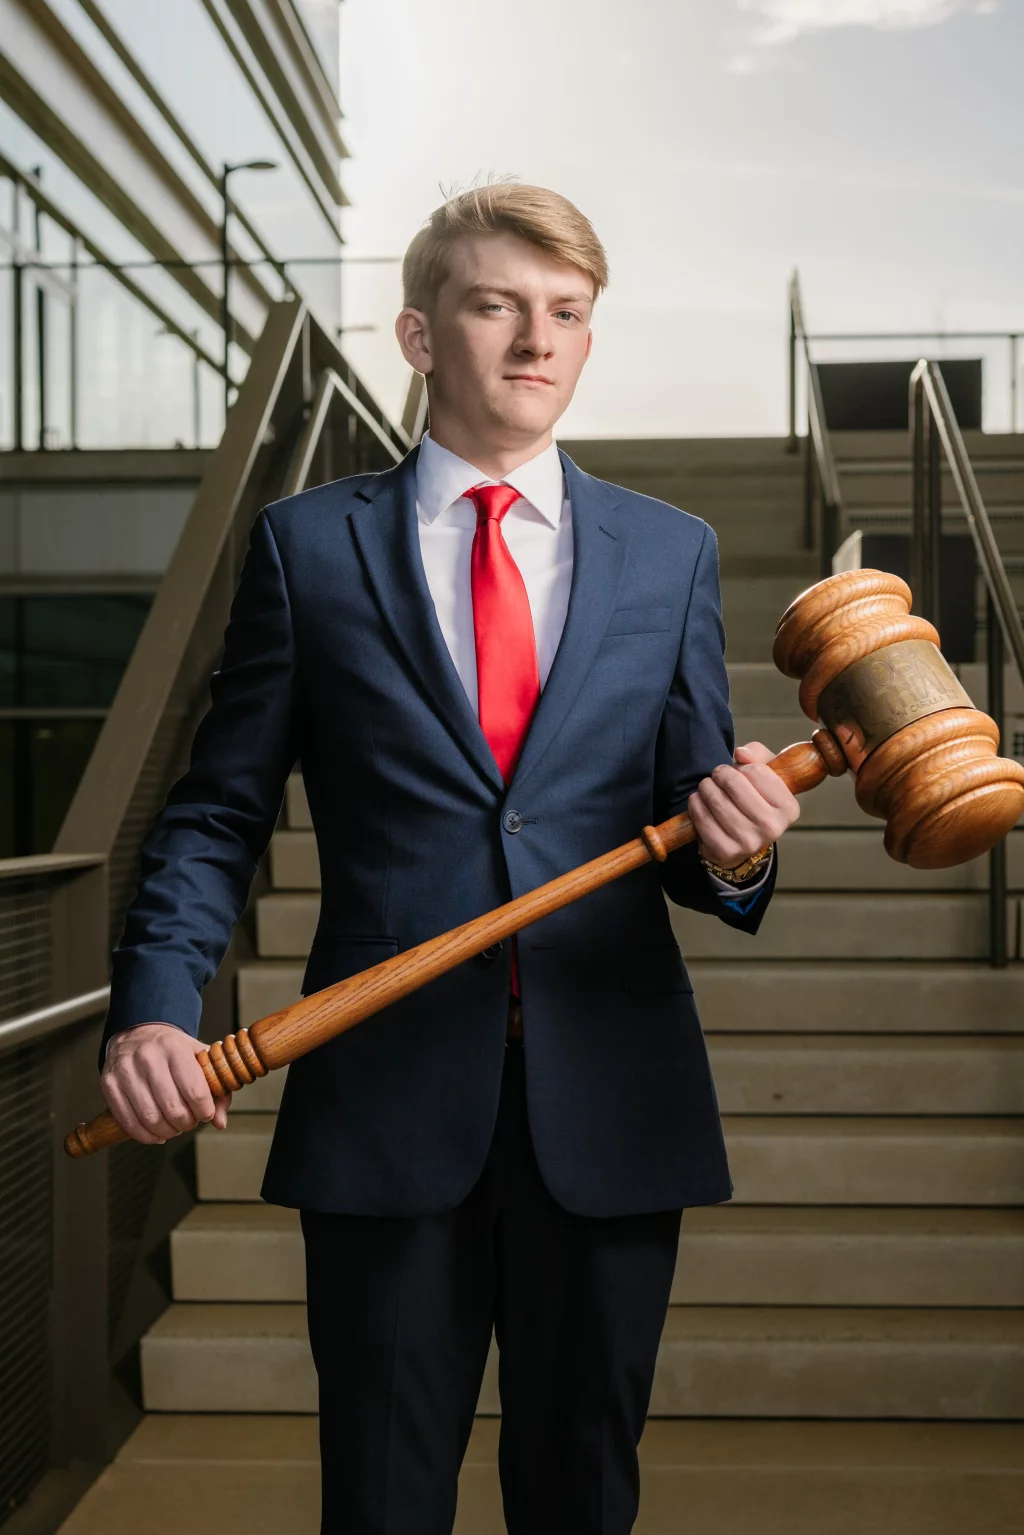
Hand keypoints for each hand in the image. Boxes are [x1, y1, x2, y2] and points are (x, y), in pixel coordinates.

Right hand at [100, 1023, 231, 1144]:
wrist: (138, 1033)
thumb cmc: (173, 1050)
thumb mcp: (200, 1058)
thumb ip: (217, 1089)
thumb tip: (219, 1122)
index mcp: (175, 1048)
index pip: (195, 1090)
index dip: (205, 1111)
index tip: (206, 1113)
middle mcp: (148, 1057)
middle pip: (173, 1109)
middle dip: (186, 1123)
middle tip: (189, 1121)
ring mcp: (125, 1071)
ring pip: (150, 1119)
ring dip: (167, 1132)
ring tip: (173, 1127)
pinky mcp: (109, 1084)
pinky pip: (128, 1122)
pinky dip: (145, 1135)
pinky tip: (156, 1133)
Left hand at [688, 741, 799, 869]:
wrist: (743, 841)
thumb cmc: (755, 800)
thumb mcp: (765, 774)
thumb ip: (757, 755)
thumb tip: (741, 754)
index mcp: (788, 808)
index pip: (757, 771)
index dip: (742, 767)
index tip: (739, 772)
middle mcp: (772, 828)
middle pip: (734, 783)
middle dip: (720, 774)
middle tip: (718, 776)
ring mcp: (749, 842)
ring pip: (715, 799)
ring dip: (705, 788)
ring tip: (708, 788)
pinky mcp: (725, 851)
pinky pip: (702, 818)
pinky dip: (696, 804)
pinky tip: (699, 802)